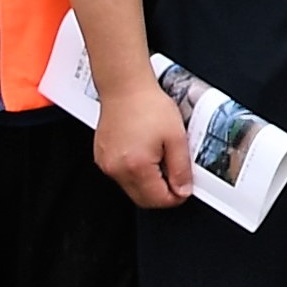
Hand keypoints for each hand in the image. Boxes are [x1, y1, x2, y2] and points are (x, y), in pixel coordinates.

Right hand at [93, 58, 196, 211]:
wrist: (125, 87)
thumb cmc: (148, 105)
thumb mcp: (176, 137)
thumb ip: (181, 168)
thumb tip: (183, 189)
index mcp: (136, 166)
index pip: (158, 200)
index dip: (176, 197)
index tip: (185, 188)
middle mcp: (117, 169)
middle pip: (143, 199)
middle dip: (162, 194)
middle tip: (176, 177)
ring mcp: (106, 164)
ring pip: (132, 189)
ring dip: (149, 183)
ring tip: (161, 159)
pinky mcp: (102, 157)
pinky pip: (121, 176)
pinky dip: (136, 173)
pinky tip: (146, 154)